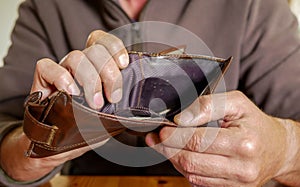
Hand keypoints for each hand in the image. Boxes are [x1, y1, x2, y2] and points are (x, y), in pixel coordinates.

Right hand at [0, 30, 127, 180]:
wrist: (60, 144)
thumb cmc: (87, 127)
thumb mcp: (111, 115)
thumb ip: (124, 104)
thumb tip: (143, 105)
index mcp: (96, 67)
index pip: (104, 42)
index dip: (115, 47)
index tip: (124, 64)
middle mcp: (79, 65)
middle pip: (95, 50)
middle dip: (109, 73)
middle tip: (113, 98)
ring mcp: (61, 70)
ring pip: (76, 57)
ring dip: (90, 80)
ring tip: (95, 104)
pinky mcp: (42, 80)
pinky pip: (46, 66)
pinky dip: (61, 78)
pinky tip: (71, 93)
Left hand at [146, 91, 297, 186]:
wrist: (277, 149)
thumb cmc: (255, 123)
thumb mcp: (237, 104)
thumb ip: (209, 106)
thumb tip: (182, 117)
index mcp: (244, 143)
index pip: (200, 141)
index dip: (175, 136)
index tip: (161, 129)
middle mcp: (241, 167)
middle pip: (191, 160)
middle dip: (168, 148)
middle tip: (155, 137)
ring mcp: (236, 182)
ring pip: (191, 173)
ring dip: (172, 158)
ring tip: (163, 144)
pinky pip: (198, 181)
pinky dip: (183, 168)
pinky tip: (178, 154)